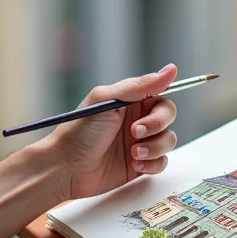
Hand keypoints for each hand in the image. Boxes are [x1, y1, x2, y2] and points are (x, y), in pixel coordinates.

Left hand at [43, 64, 180, 201]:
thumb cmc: (79, 132)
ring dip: (155, 147)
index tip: (154, 108)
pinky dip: (152, 163)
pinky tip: (134, 164)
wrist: (65, 168)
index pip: (160, 93)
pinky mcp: (140, 163)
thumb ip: (141, 86)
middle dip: (157, 125)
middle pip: (168, 116)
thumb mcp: (107, 102)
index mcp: (129, 100)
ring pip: (168, 140)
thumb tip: (171, 69)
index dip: (161, 101)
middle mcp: (137, 119)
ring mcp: (140, 142)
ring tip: (133, 153)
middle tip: (135, 132)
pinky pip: (162, 162)